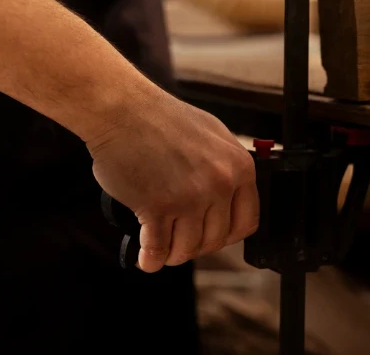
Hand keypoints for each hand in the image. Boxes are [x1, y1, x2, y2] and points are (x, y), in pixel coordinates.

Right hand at [88, 91, 258, 272]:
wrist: (122, 109)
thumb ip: (226, 168)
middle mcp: (220, 184)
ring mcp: (190, 197)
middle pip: (215, 240)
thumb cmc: (161, 118)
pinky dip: (150, 260)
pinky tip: (145, 257)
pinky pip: (158, 250)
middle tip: (179, 238)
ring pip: (187, 249)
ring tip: (161, 245)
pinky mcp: (157, 207)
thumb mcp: (213, 136)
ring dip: (172, 253)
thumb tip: (229, 199)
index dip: (226, 234)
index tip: (211, 234)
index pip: (246, 222)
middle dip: (196, 244)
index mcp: (239, 167)